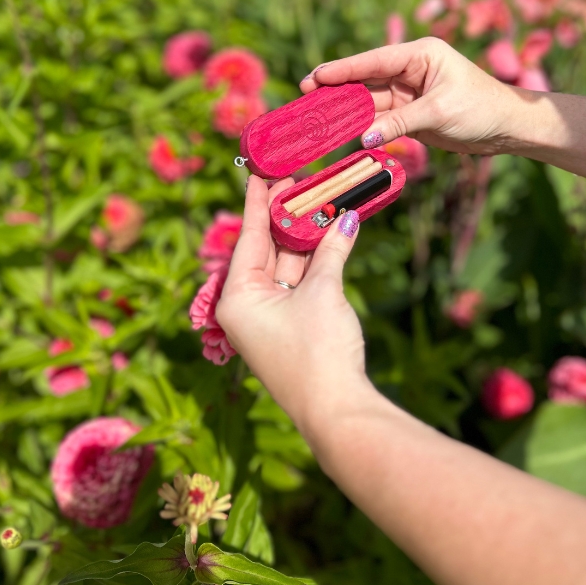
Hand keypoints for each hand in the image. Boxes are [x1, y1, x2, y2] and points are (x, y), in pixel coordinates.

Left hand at [216, 175, 372, 441]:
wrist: (337, 410)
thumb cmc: (318, 351)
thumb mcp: (323, 292)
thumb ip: (331, 251)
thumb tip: (347, 219)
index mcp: (237, 297)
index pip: (247, 237)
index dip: (257, 202)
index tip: (259, 173)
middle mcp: (247, 306)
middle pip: (265, 249)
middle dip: (285, 216)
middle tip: (297, 181)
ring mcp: (269, 318)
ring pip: (285, 266)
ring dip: (304, 238)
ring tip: (319, 200)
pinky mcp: (291, 327)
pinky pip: (299, 283)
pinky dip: (315, 261)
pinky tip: (331, 233)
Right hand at [301, 37, 522, 155]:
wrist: (508, 128)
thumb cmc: (482, 108)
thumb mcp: (439, 112)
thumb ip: (400, 123)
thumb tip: (364, 137)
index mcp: (420, 54)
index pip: (373, 60)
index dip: (342, 69)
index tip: (315, 76)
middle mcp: (411, 69)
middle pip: (366, 80)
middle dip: (337, 89)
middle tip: (304, 96)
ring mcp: (409, 92)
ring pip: (370, 101)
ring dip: (346, 110)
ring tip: (316, 117)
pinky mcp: (410, 113)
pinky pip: (380, 119)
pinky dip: (363, 126)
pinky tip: (342, 132)